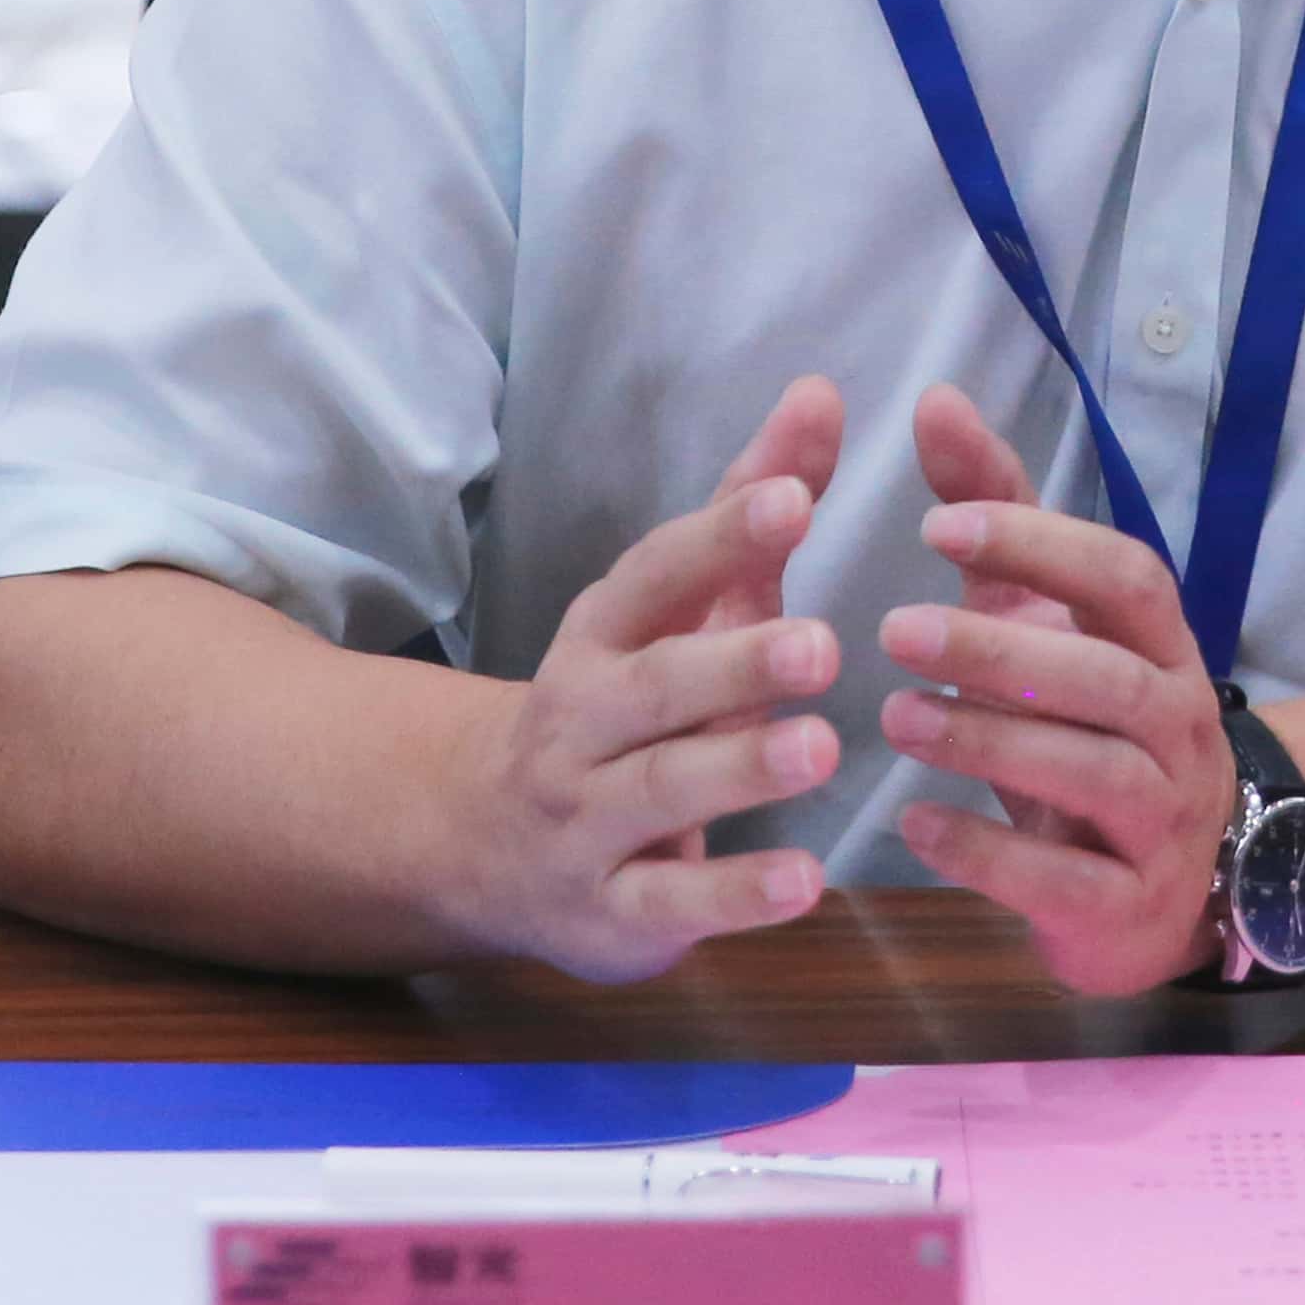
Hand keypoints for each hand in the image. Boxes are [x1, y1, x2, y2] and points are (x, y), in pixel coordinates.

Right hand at [438, 377, 849, 983]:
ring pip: (661, 789)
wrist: (483, 841)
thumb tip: (821, 393)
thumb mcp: (678, 607)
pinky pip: (670, 902)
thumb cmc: (620, 704)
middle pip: (654, 687)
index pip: (653, 575)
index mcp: (603, 635)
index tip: (795, 499)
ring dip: (740, 770)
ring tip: (821, 748)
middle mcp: (582, 722)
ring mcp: (588, 819)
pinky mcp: (611, 911)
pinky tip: (805, 883)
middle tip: (821, 647)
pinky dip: (734, 895)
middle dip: (733, 665)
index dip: (719, 537)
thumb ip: (750, 506)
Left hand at [876, 385, 1237, 993]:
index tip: (936, 523)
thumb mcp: (1048, 617)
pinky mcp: (1129, 909)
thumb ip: (996, 515)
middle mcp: (1180, 726)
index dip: (1040, 545)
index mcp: (1163, 645)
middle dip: (1000, 649)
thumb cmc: (1089, 725)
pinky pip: (1065, 880)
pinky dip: (988, 853)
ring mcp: (1163, 821)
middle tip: (891, 629)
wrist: (1162, 886)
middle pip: (1105, 678)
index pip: (1126, 578)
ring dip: (988, 742)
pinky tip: (914, 823)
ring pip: (1092, 773)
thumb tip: (934, 399)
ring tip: (893, 717)